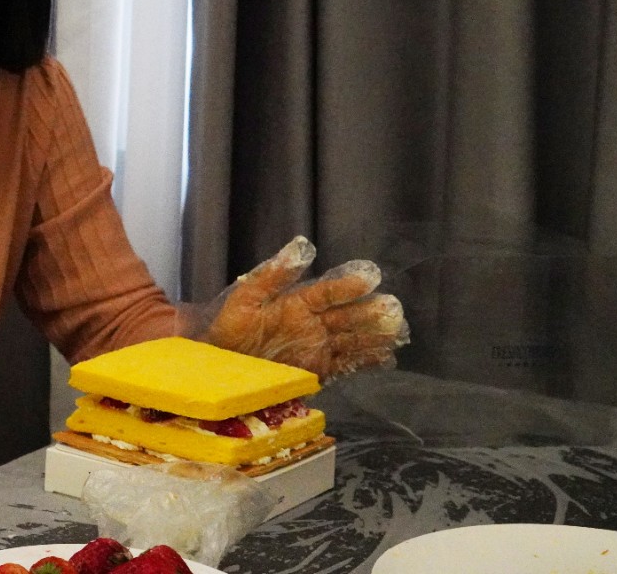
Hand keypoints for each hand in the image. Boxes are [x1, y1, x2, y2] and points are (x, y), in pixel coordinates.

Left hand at [199, 236, 408, 380]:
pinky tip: (386, 358)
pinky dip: (366, 361)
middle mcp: (311, 323)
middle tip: (393, 308)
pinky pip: (346, 364)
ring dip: (374, 336)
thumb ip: (272, 275)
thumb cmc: (228, 329)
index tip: (370, 278)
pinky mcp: (317, 370)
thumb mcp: (246, 298)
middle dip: (369, 313)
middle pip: (346, 316)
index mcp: (295, 303)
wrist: (219, 366)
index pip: (326, 291)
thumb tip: (300, 246)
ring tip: (397, 332)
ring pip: (352, 339)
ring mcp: (316, 347)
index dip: (347, 285)